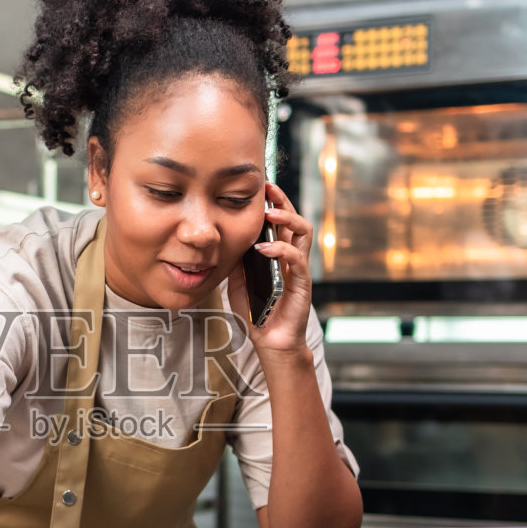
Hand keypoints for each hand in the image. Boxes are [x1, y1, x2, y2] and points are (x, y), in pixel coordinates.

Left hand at [227, 181, 313, 359]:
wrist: (270, 340)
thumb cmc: (256, 310)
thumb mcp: (238, 280)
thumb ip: (236, 259)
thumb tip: (223, 236)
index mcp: (278, 253)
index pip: (280, 220)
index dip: (273, 202)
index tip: (259, 187)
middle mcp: (291, 256)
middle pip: (294, 219)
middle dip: (282, 200)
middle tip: (267, 188)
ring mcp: (298, 268)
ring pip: (302, 232)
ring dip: (287, 219)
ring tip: (269, 214)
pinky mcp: (301, 283)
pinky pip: (297, 259)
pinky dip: (281, 250)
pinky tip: (264, 248)